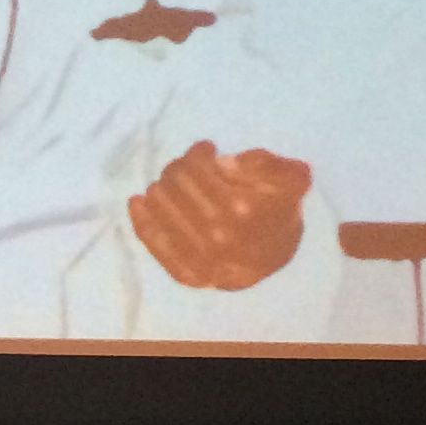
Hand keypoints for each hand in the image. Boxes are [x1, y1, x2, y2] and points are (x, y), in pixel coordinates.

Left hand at [129, 140, 311, 289]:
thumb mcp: (288, 177)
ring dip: (159, 192)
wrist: (277, 256)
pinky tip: (137, 202)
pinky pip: (156, 245)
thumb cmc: (278, 208)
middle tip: (181, 167)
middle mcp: (221, 237)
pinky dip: (142, 221)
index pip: (198, 171)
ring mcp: (203, 260)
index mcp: (244, 208)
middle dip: (177, 171)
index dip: (197, 156)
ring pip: (162, 212)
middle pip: (177, 187)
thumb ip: (265, 163)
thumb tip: (223, 163)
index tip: (205, 149)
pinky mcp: (189, 276)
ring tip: (165, 185)